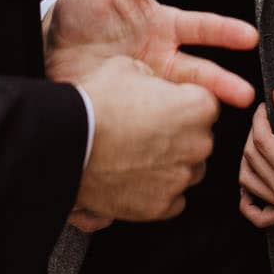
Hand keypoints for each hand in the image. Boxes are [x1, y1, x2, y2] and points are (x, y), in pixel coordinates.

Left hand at [46, 0, 258, 108]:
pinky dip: (167, 122)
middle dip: (225, 83)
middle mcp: (162, 58)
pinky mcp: (130, 106)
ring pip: (182, 99)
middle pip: (202, 72)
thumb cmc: (80, 10)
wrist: (46, 46)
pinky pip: (155, 117)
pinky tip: (176, 132)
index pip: (203, 28)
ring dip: (199, 108)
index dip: (228, 32)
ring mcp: (147, 84)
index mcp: (164, 27)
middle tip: (245, 94)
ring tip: (213, 121)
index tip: (250, 37)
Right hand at [71, 55, 217, 225]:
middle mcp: (199, 144)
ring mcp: (181, 178)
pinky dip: (158, 191)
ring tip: (138, 156)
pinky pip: (172, 199)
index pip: (205, 106)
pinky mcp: (162, 206)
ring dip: (171, 164)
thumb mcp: (127, 67)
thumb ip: (153, 77)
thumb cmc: (97, 103)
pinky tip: (135, 178)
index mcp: (198, 106)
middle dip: (180, 136)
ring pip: (187, 170)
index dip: (183, 105)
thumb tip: (154, 85)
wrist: (67, 143)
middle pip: (199, 140)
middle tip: (147, 132)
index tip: (164, 108)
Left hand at [237, 89, 273, 227]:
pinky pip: (257, 215)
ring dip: (247, 159)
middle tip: (264, 120)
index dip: (259, 119)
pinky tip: (252, 179)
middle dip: (253, 133)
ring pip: (247, 182)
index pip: (262, 141)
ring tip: (258, 143)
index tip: (264, 107)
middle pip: (252, 158)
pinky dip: (246, 200)